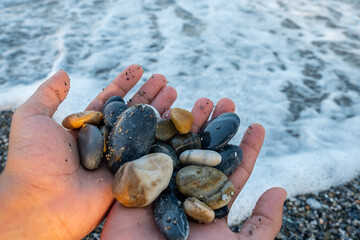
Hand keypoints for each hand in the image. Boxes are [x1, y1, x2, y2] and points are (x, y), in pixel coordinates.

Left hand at [0, 65, 176, 238]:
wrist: (43, 203)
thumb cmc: (35, 160)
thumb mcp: (32, 119)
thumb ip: (48, 95)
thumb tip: (64, 73)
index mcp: (87, 128)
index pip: (110, 100)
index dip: (125, 83)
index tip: (139, 68)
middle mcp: (105, 142)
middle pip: (132, 113)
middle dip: (149, 94)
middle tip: (165, 79)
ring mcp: (119, 159)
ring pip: (145, 130)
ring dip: (161, 110)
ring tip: (175, 92)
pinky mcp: (130, 175)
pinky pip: (150, 154)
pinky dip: (166, 138)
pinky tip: (178, 122)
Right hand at [101, 98, 286, 239]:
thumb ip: (263, 223)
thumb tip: (280, 190)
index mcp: (213, 203)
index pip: (235, 170)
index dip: (247, 147)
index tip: (257, 126)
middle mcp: (190, 190)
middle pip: (208, 152)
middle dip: (218, 126)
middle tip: (227, 102)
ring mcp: (164, 185)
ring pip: (182, 147)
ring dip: (192, 123)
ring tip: (203, 101)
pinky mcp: (139, 182)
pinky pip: (150, 152)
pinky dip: (159, 131)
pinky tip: (170, 111)